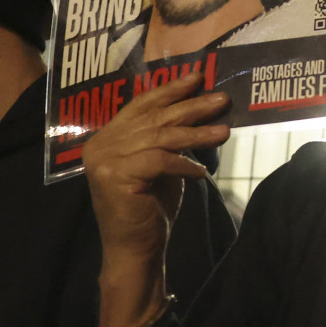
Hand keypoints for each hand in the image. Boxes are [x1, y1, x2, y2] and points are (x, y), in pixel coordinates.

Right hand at [83, 74, 228, 326]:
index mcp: (106, 137)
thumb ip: (169, 137)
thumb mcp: (162, 164)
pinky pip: (160, 161)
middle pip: (154, 119)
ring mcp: (104, 160)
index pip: (140, 105)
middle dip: (191, 107)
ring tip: (225, 132)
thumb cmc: (150, 207)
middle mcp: (100, 145)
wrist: (135, 248)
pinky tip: (201, 172)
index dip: (169, 90)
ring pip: (161, 138)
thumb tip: (203, 106)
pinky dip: (184, 164)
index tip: (198, 78)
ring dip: (197, 135)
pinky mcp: (115, 177)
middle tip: (222, 99)